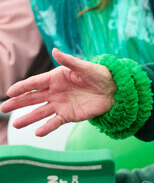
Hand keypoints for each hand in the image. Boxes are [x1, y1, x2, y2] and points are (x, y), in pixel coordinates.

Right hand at [2, 49, 116, 134]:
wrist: (115, 89)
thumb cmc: (100, 74)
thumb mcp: (85, 67)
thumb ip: (69, 61)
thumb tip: (55, 50)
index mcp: (56, 78)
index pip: (35, 83)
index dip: (22, 87)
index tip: (10, 92)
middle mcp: (55, 92)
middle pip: (32, 98)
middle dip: (18, 103)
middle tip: (4, 108)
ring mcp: (60, 104)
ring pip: (40, 112)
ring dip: (28, 118)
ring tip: (16, 124)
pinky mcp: (68, 115)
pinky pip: (54, 122)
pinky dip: (46, 127)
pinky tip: (37, 132)